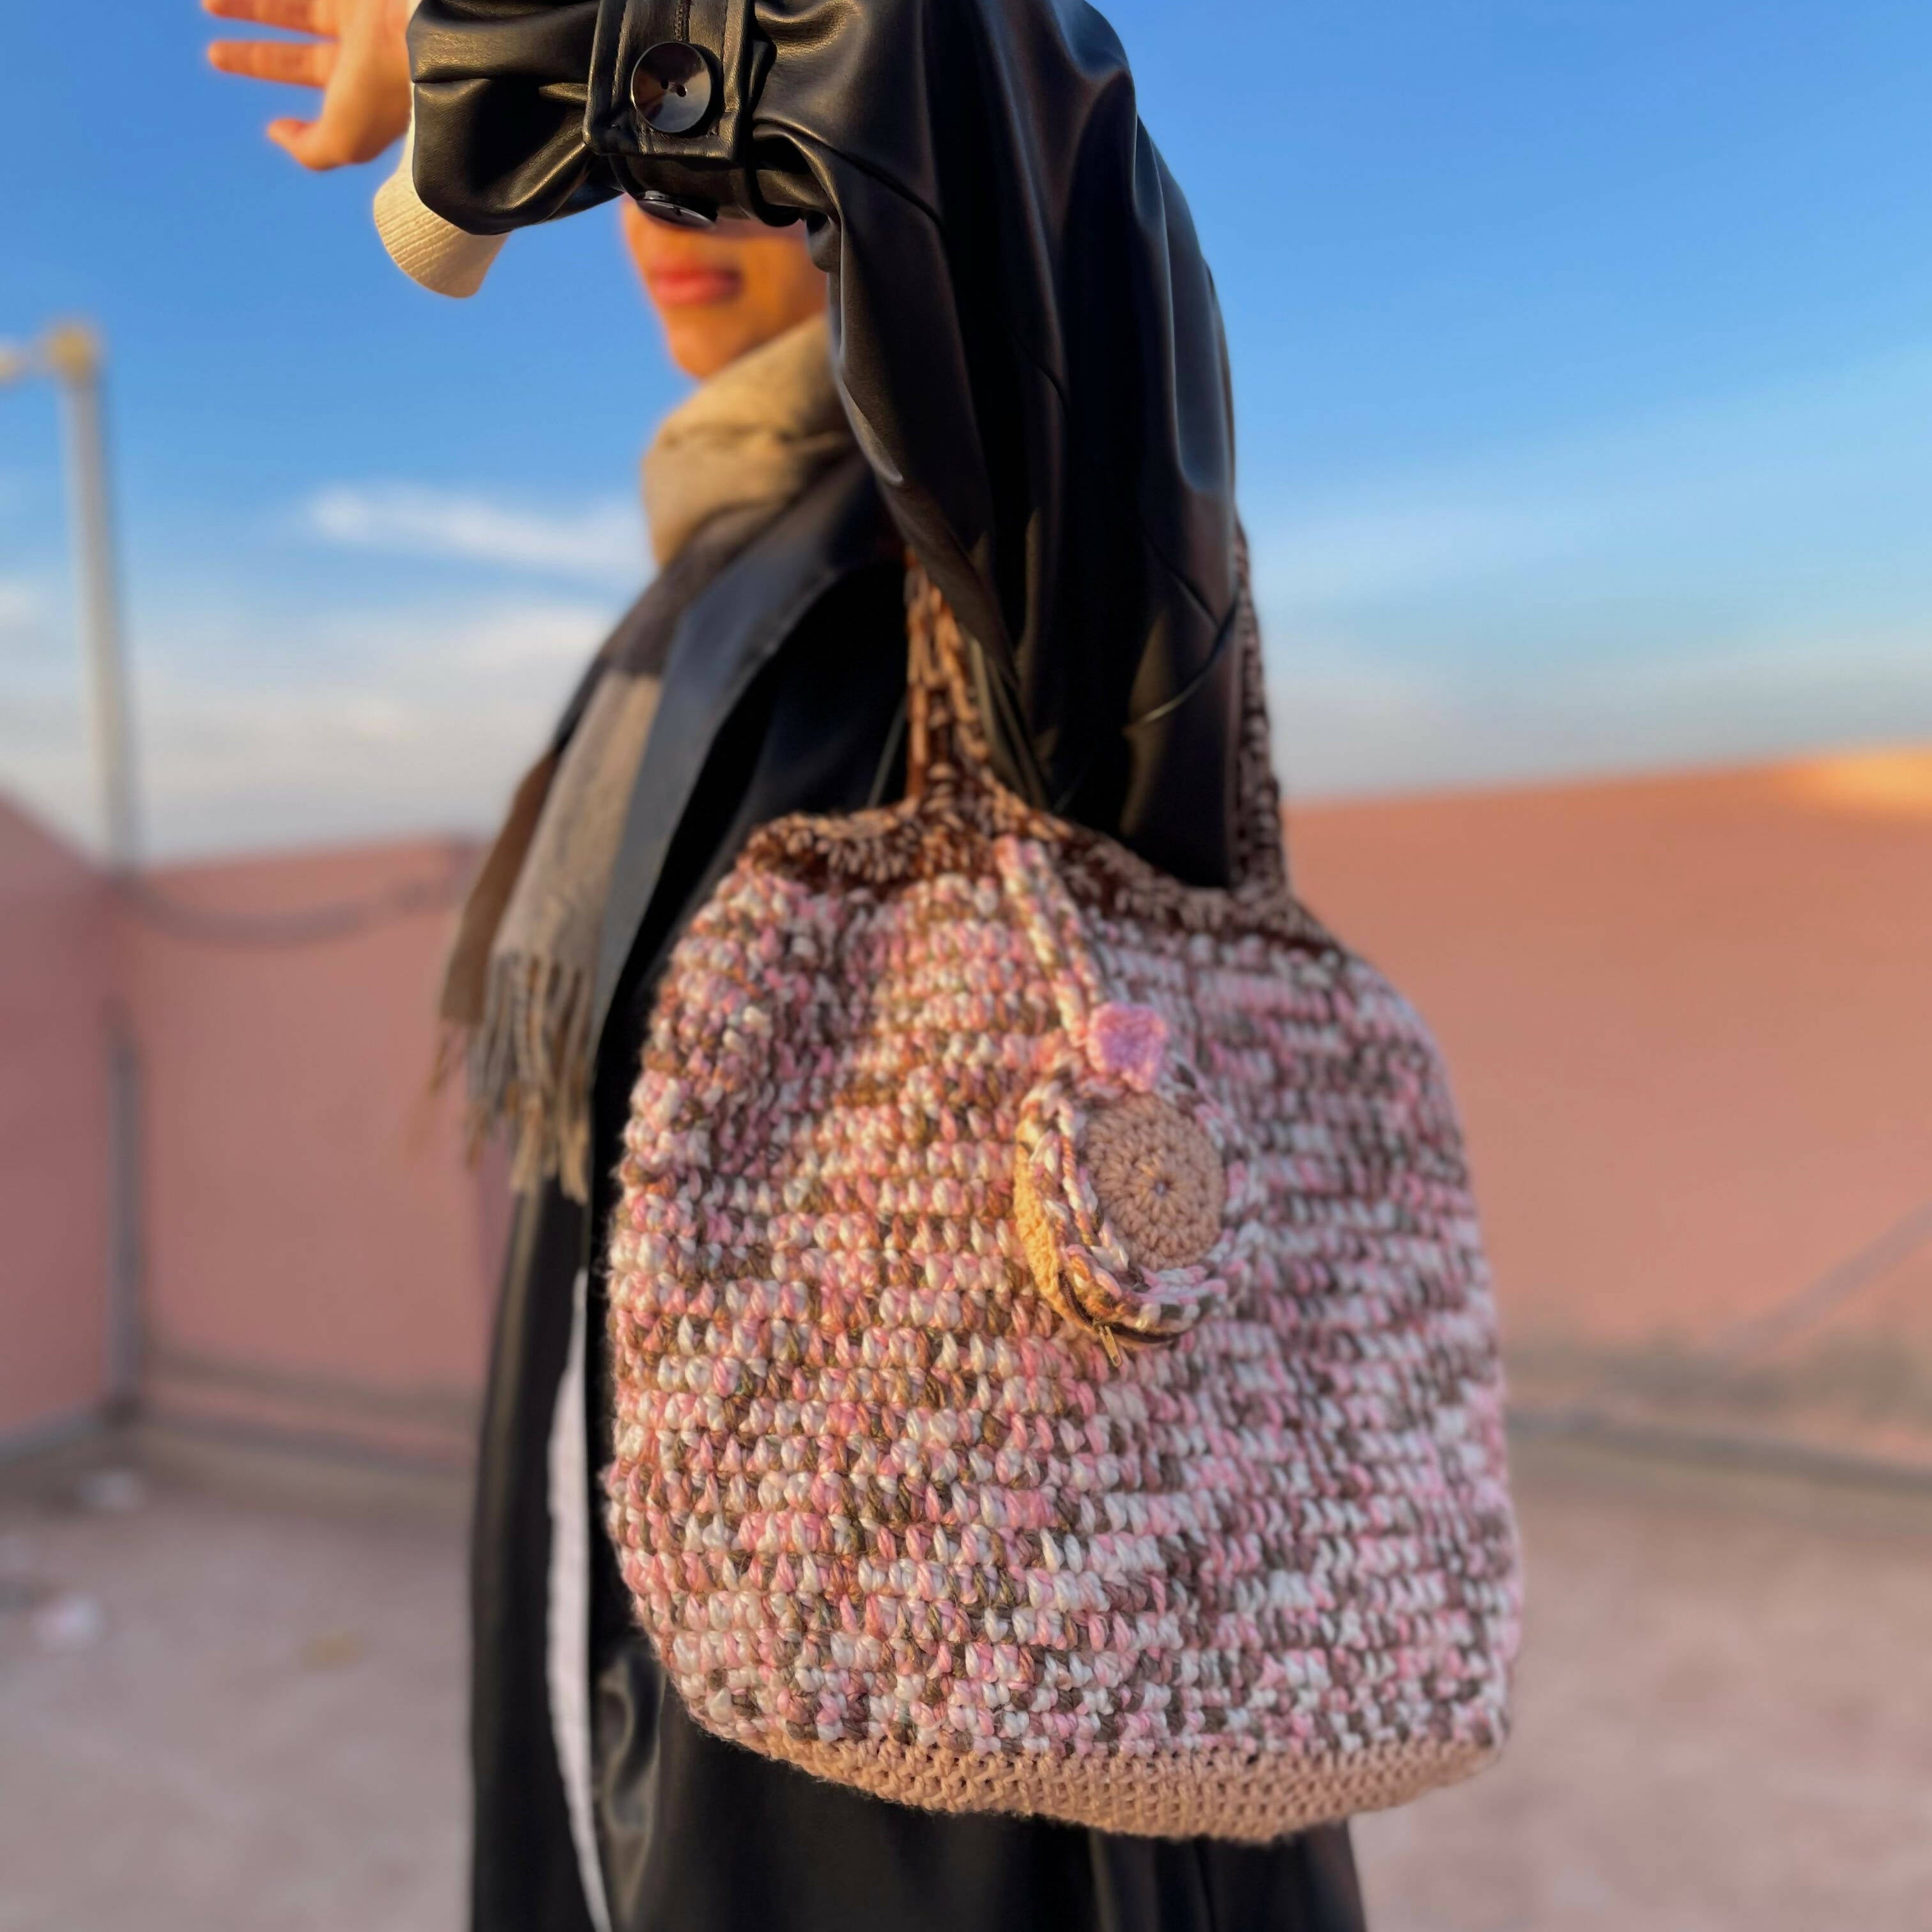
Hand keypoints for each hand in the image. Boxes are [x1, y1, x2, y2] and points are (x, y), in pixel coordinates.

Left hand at [204, 0, 412, 170]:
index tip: (218, 54)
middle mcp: (358, 49)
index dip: (258, 61)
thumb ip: (308, 150)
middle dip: (250, 27)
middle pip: (293, 31)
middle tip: (210, 12)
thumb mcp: (343, 142)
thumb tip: (276, 133)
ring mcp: (362, 10)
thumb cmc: (385, 92)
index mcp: (358, 87)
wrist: (432, 39)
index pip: (302, 71)